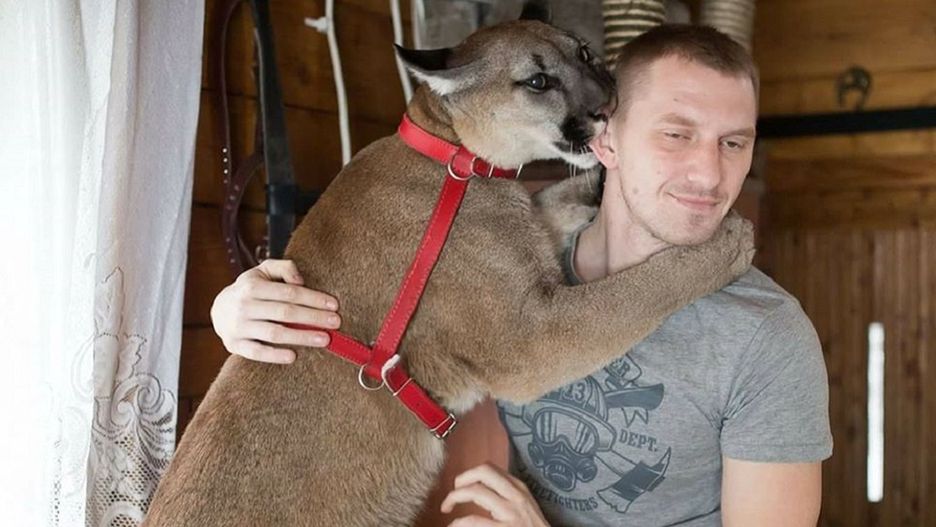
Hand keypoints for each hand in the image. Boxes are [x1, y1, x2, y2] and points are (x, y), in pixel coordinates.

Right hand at [210, 259, 341, 363]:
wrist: (219, 309)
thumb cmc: (250, 289)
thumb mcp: (263, 271)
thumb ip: (284, 268)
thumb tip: (300, 281)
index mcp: (253, 286)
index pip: (289, 293)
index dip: (313, 299)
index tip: (334, 305)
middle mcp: (244, 306)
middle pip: (285, 313)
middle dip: (313, 318)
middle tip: (336, 323)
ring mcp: (238, 326)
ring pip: (274, 333)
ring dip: (301, 337)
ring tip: (324, 339)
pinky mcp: (234, 344)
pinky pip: (256, 352)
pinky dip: (274, 355)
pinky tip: (293, 356)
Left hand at [441, 464, 548, 526]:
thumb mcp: (523, 505)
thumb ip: (505, 494)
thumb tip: (479, 487)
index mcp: (519, 488)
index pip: (490, 468)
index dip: (469, 474)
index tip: (461, 485)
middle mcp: (515, 496)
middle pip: (483, 471)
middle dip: (461, 479)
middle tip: (452, 493)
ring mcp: (510, 512)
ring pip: (475, 492)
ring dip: (453, 498)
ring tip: (446, 508)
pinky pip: (474, 521)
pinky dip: (458, 523)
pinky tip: (453, 526)